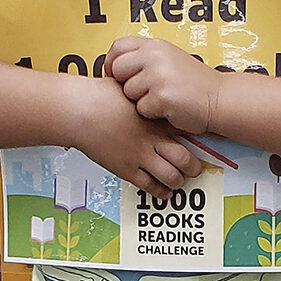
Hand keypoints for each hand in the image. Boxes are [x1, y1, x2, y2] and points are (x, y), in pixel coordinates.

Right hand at [70, 77, 201, 198]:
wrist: (81, 111)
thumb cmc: (100, 96)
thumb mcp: (129, 88)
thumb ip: (144, 94)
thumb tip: (149, 89)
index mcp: (155, 117)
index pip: (185, 129)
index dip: (195, 136)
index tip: (199, 140)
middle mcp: (152, 138)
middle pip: (185, 158)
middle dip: (194, 166)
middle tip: (196, 168)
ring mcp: (140, 155)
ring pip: (171, 176)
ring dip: (179, 181)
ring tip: (180, 181)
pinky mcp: (126, 168)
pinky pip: (149, 186)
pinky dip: (160, 192)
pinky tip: (164, 192)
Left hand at [103, 36, 220, 134]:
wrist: (219, 98)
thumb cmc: (194, 83)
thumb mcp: (169, 58)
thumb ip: (144, 58)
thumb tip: (114, 66)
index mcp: (155, 45)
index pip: (118, 47)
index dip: (112, 63)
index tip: (116, 75)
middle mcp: (155, 56)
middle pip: (118, 69)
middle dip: (125, 84)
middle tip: (143, 91)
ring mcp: (158, 75)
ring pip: (128, 92)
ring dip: (141, 100)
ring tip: (161, 98)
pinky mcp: (162, 96)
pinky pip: (141, 109)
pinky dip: (152, 113)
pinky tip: (168, 108)